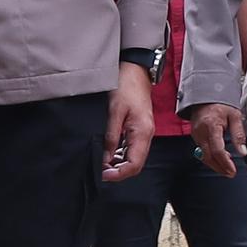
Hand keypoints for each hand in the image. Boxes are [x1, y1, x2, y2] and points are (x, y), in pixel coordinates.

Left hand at [104, 65, 156, 180]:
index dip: (120, 174)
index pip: (134, 164)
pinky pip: (132, 148)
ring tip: (102, 163)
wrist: (135, 70)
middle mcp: (146, 135)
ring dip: (119, 164)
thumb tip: (106, 158)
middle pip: (136, 164)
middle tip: (101, 171)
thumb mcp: (114, 111)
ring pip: (134, 158)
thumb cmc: (126, 86)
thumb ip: (111, 136)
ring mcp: (144, 132)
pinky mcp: (139, 129)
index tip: (104, 175)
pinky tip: (109, 153)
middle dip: (119, 172)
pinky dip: (121, 154)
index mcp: (142, 132)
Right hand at [186, 102, 244, 176]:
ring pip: (204, 156)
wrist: (206, 96)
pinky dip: (210, 157)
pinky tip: (220, 158)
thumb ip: (239, 135)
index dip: (225, 163)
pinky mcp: (195, 136)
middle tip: (230, 173)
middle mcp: (200, 132)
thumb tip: (243, 152)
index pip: (217, 150)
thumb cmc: (221, 104)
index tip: (232, 170)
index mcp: (211, 126)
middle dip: (219, 167)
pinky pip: (201, 151)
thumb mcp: (235, 116)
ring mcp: (196, 135)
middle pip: (208, 157)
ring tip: (227, 168)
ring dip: (215, 164)